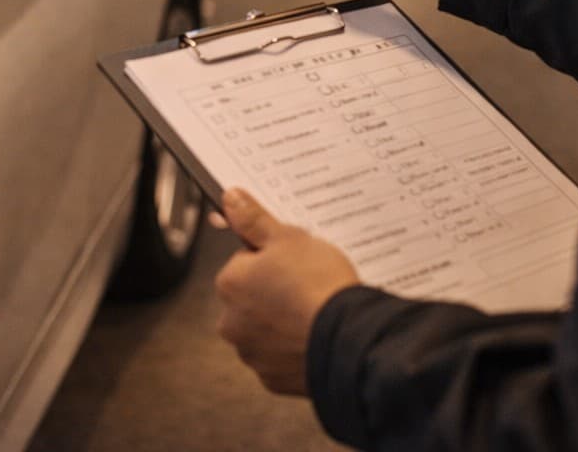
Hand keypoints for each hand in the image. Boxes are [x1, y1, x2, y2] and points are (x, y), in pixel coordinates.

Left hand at [214, 188, 360, 395]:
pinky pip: (280, 356)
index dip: (271, 258)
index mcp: (230, 283)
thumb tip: (230, 198)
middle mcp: (232, 322)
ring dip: (282, 320)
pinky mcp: (273, 378)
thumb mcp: (288, 238)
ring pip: (265, 328)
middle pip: (251, 297)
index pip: (244, 262)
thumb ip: (254, 220)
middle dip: (273, 291)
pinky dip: (294, 347)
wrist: (347, 338)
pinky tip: (314, 334)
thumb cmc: (318, 285)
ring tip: (314, 310)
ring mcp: (252, 353)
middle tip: (307, 284)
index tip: (293, 261)